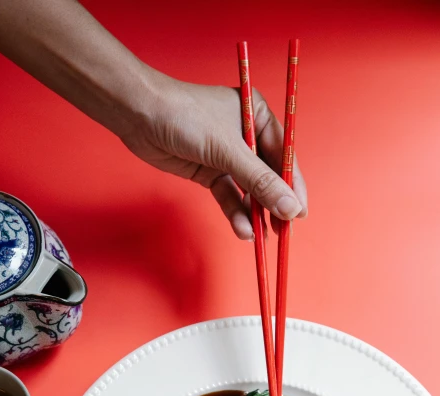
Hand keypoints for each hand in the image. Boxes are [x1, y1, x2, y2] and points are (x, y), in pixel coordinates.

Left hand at [119, 73, 306, 239]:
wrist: (139, 115)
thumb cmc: (185, 117)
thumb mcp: (228, 149)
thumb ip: (260, 181)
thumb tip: (289, 207)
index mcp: (258, 115)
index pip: (285, 155)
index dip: (294, 186)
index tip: (300, 212)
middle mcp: (246, 134)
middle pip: (268, 175)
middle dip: (275, 204)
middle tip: (283, 230)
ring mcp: (226, 155)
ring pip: (248, 190)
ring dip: (255, 213)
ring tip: (262, 236)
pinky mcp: (209, 171)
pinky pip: (228, 195)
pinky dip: (235, 212)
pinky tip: (243, 229)